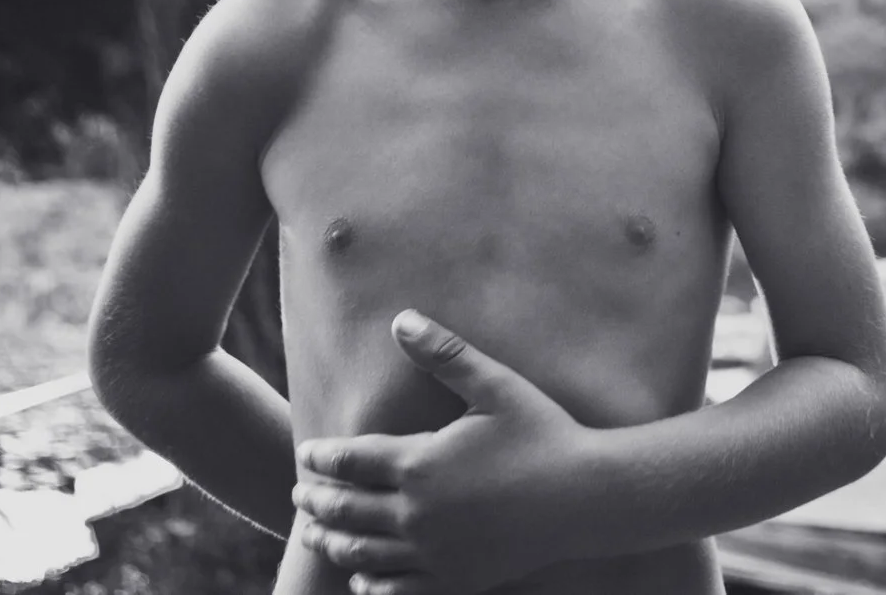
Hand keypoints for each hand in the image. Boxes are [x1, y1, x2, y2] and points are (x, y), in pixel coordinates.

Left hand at [292, 310, 594, 594]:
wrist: (585, 498)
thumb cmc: (543, 435)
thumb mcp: (496, 386)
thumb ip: (445, 354)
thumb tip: (401, 318)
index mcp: (419, 464)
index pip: (350, 461)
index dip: (322, 457)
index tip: (307, 453)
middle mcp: (415, 513)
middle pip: (346, 509)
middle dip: (316, 500)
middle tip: (299, 494)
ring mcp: (431, 552)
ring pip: (361, 551)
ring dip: (331, 540)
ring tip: (314, 532)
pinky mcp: (452, 579)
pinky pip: (394, 588)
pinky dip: (368, 582)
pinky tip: (360, 575)